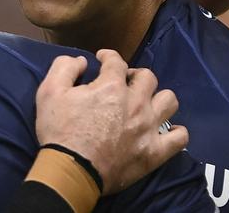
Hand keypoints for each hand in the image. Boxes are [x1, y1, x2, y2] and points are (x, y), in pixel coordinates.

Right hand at [35, 49, 187, 194]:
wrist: (71, 171)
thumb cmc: (59, 131)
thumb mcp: (49, 91)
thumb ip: (65, 68)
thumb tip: (82, 61)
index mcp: (111, 86)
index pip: (116, 61)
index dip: (108, 56)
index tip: (102, 60)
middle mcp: (135, 103)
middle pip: (147, 77)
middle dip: (134, 75)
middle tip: (124, 83)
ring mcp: (148, 127)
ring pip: (169, 101)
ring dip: (157, 98)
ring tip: (145, 103)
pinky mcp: (154, 152)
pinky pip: (179, 138)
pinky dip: (175, 132)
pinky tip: (164, 130)